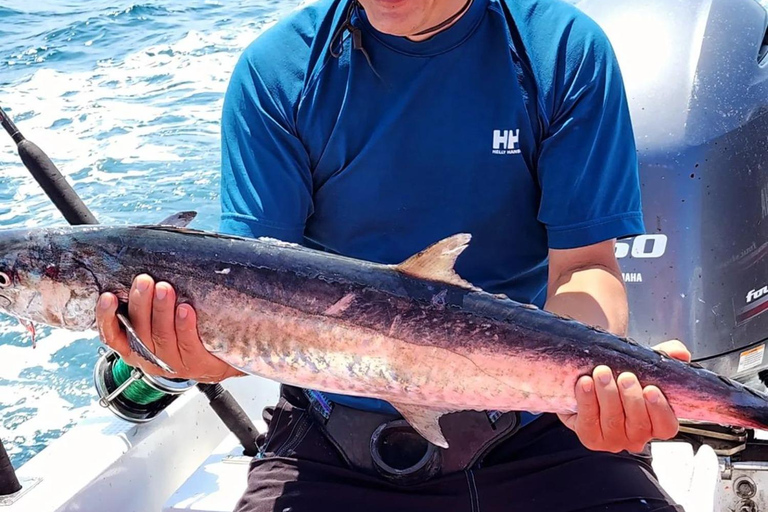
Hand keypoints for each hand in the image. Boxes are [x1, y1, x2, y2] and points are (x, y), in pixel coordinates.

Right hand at [95, 274, 244, 382]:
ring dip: (162, 310)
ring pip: (162, 335)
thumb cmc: (181, 337)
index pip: (112, 334)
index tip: (108, 297)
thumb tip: (141, 274)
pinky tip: (185, 309)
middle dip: (141, 303)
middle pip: (139, 330)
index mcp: (133, 347)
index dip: (106, 317)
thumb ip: (146, 307)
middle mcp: (149, 357)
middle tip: (144, 281)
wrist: (215, 363)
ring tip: (165, 289)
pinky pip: (187, 343)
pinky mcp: (195, 363)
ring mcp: (172, 362)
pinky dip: (185, 325)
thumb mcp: (156, 326)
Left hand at [558, 339, 690, 452]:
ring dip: (607, 394)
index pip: (666, 426)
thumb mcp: (644, 364)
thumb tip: (680, 354)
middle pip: (638, 424)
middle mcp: (636, 435)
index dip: (660, 410)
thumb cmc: (619, 376)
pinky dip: (587, 400)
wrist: (586, 381)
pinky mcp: (589, 436)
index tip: (651, 389)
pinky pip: (588, 421)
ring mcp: (612, 439)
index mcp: (655, 422)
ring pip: (613, 421)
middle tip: (625, 376)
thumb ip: (666, 356)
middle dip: (631, 398)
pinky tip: (584, 383)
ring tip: (602, 373)